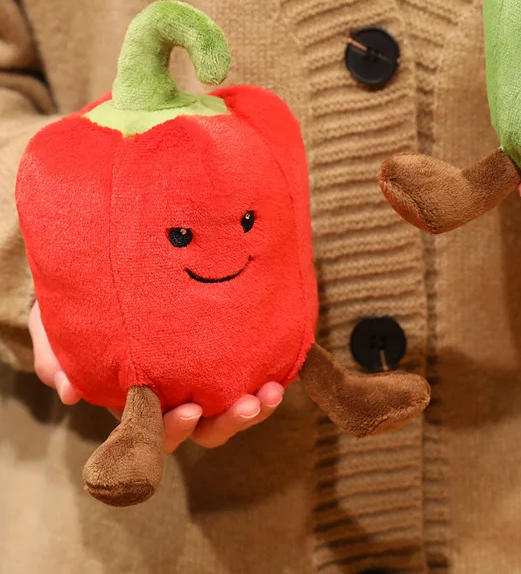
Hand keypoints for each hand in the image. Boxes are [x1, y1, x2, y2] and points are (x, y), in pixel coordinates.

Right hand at [29, 302, 282, 451]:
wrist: (109, 271)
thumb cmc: (83, 303)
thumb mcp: (56, 323)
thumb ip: (58, 355)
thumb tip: (69, 392)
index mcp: (133, 399)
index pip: (153, 431)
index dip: (171, 429)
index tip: (189, 410)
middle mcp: (170, 395)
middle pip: (201, 429)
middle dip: (224, 423)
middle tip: (243, 404)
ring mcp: (200, 377)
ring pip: (229, 411)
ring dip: (252, 409)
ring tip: (271, 392)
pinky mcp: (225, 355)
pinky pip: (249, 377)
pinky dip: (266, 376)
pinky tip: (282, 368)